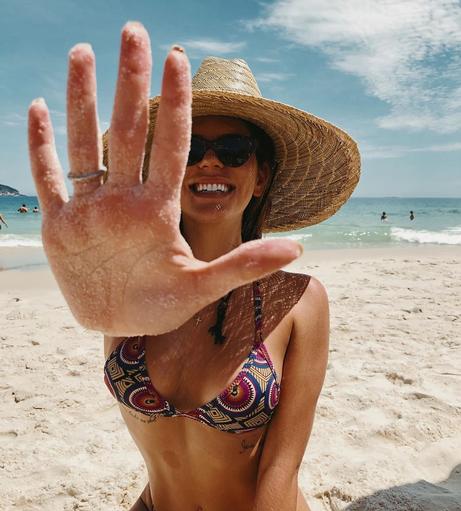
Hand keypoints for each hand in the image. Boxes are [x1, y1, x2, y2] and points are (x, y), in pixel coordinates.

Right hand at [28, 22, 301, 335]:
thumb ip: (243, 266)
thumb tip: (298, 247)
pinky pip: (49, 179)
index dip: (176, 103)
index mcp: (158, 209)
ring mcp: (90, 210)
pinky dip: (41, 148)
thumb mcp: (203, 288)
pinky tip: (38, 108)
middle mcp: (125, 200)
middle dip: (132, 83)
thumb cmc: (163, 306)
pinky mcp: (60, 227)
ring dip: (82, 100)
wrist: (122, 326)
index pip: (171, 144)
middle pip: (129, 130)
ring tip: (83, 52)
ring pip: (85, 144)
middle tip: (135, 31)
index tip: (179, 60)